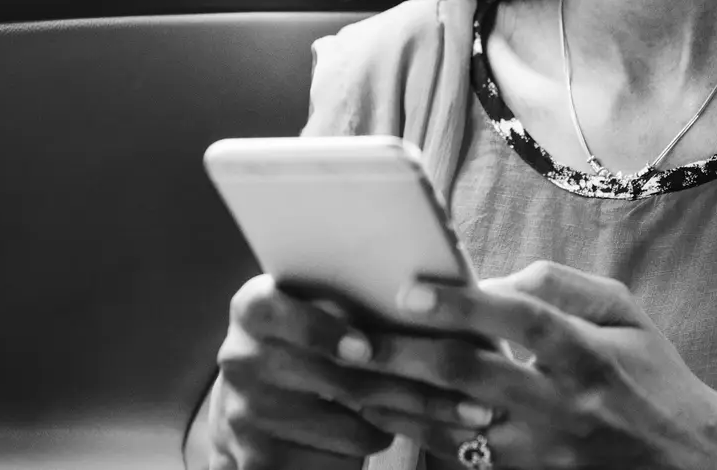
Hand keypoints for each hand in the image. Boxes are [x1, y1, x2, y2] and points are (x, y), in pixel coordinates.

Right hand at [208, 274, 499, 468]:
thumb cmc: (309, 339)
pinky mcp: (258, 458)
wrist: (251, 400)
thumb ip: (361, 288)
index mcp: (254, 307)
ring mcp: (246, 412)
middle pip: (339, 381)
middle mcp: (241, 357)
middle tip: (475, 403)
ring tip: (445, 413)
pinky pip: (339, 458)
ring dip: (407, 421)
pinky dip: (376, 444)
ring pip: (351, 425)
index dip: (322, 332)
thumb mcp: (318, 303)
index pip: (278, 312)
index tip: (366, 349)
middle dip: (416, 391)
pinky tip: (397, 432)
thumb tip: (473, 266)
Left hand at [337, 261, 716, 469]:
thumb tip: (490, 278)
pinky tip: (381, 410)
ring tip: (348, 372)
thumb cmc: (651, 375)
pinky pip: (462, 460)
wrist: (692, 464)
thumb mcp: (623, 313)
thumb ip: (559, 286)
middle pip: (471, 376)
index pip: (519, 321)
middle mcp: (562, 405)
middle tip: (350, 335)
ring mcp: (544, 452)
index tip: (407, 289)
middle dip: (404, 354)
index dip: (461, 304)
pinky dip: (417, 434)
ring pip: (454, 426)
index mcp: (587, 353)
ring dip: (395, 399)